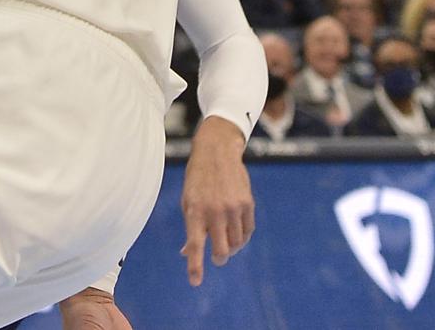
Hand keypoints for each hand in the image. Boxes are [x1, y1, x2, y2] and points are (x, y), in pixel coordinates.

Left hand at [179, 120, 253, 284]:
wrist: (216, 152)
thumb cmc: (197, 179)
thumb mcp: (187, 201)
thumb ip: (191, 227)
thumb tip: (187, 253)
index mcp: (195, 211)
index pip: (195, 245)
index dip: (195, 266)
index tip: (195, 282)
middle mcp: (214, 212)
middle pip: (222, 251)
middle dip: (219, 259)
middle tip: (217, 259)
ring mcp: (233, 208)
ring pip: (237, 243)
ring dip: (232, 248)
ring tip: (226, 243)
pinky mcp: (247, 203)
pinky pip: (248, 231)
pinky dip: (242, 237)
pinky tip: (236, 233)